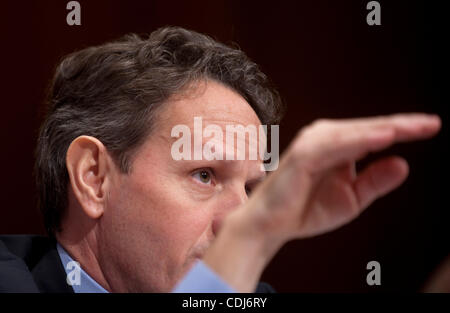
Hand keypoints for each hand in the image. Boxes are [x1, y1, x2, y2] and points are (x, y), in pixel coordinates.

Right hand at [242, 113, 441, 240]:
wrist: (272, 224)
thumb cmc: (307, 209)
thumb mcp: (351, 198)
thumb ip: (375, 181)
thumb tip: (404, 164)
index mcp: (337, 146)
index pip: (374, 134)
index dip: (403, 130)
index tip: (432, 127)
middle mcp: (325, 138)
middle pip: (369, 128)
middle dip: (401, 125)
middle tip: (432, 124)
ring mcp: (313, 143)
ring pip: (355, 132)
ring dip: (384, 129)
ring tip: (414, 128)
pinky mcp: (303, 154)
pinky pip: (336, 145)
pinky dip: (360, 140)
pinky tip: (384, 139)